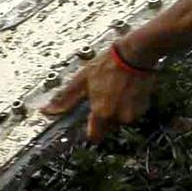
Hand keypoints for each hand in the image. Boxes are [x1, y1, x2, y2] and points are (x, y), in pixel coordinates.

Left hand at [41, 46, 158, 142]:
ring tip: (116, 89)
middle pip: (107, 126)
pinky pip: (132, 112)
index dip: (91, 129)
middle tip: (104, 95)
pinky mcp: (144, 108)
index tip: (90, 120)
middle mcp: (118, 117)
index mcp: (101, 112)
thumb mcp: (82, 79)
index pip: (94, 136)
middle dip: (104, 115)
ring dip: (117, 109)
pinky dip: (128, 105)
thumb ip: (65, 99)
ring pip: (119, 119)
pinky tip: (126, 90)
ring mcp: (133, 113)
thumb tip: (47, 111)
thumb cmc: (109, 64)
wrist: (134, 54)